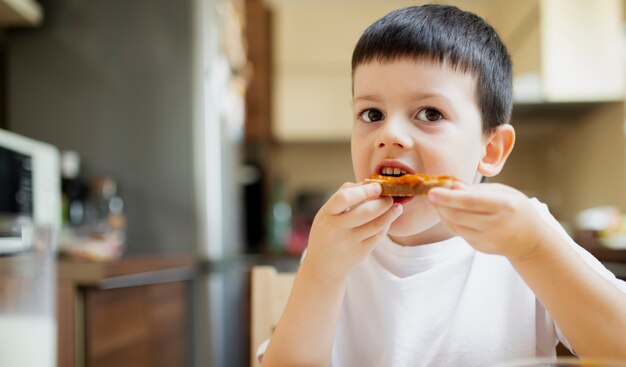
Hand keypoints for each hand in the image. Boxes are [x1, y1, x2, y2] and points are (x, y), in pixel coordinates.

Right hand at [303, 182, 402, 281]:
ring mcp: (349, 242)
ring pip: (376, 225)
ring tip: (396, 207)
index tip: (377, 186)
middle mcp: (336, 229)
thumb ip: (343, 196)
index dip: (364, 191)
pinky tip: (389, 219)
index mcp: (327, 215)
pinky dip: (386, 225)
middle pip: (365, 212)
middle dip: (382, 202)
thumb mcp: (326, 213)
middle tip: (390, 197)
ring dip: (390, 214)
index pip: (344, 198)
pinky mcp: (360, 253)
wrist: (322, 265)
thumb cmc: (326, 232)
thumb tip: (367, 183)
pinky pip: (378, 236)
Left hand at [427, 182, 551, 259]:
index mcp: (505, 206)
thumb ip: (477, 190)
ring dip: (442, 213)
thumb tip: (452, 187)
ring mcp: (489, 240)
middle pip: (458, 216)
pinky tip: (449, 213)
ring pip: (455, 227)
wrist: (532, 240)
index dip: (448, 197)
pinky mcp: (481, 249)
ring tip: (438, 202)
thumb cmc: (517, 209)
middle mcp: (497, 225)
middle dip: (440, 205)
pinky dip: (450, 222)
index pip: (471, 202)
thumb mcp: (503, 192)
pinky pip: (460, 234)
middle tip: (430, 194)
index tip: (432, 192)